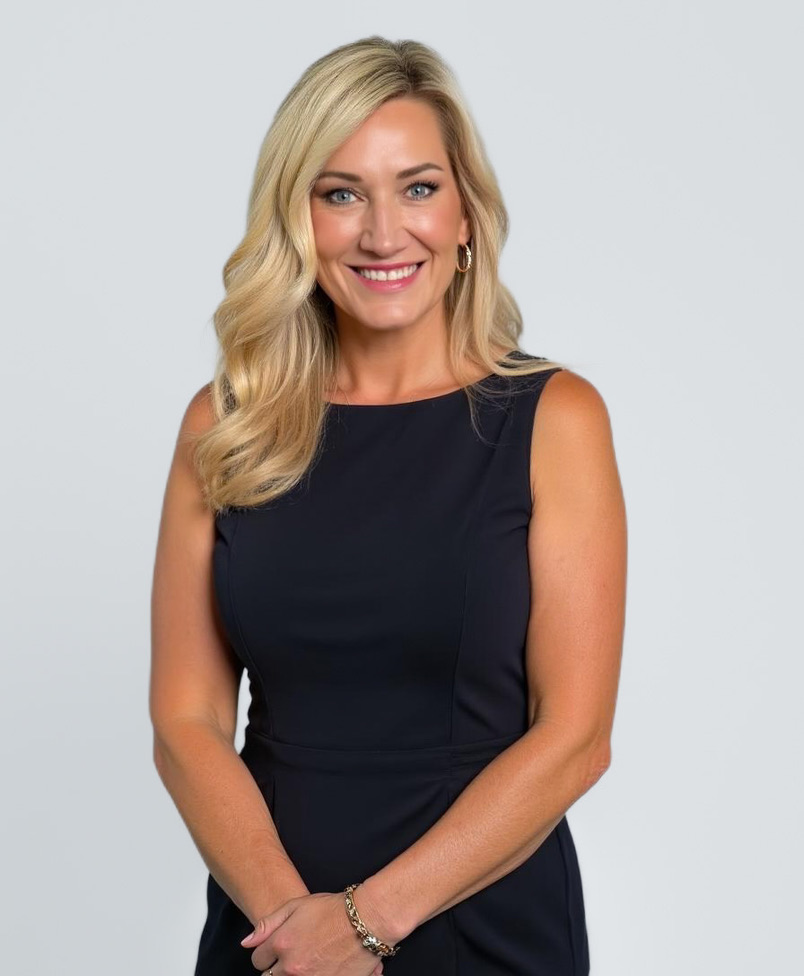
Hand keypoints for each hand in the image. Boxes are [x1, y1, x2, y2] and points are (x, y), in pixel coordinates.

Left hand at [240, 891, 387, 974]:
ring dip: (292, 973)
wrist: (366, 922)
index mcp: (281, 944)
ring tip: (308, 959)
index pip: (258, 959)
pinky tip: (320, 967)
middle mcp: (291, 967)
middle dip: (278, 966)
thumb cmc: (332, 910)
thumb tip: (246, 943)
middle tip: (296, 953)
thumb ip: (268, 924)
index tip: (279, 945)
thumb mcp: (297, 906)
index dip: (268, 951)